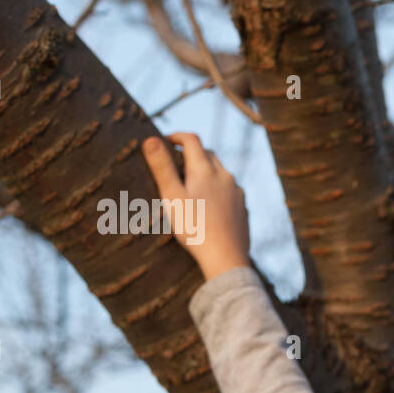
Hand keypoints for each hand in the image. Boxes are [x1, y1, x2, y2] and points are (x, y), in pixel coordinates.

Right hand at [142, 132, 250, 280]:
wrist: (226, 257)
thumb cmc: (194, 227)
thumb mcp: (171, 196)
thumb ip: (161, 167)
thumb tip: (150, 139)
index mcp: (205, 170)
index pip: (192, 140)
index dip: (176, 136)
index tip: (164, 141)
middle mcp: (225, 176)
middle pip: (208, 154)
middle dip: (191, 153)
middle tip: (175, 161)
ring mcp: (237, 192)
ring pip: (220, 172)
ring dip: (205, 170)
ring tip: (190, 182)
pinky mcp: (243, 207)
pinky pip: (229, 190)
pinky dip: (217, 188)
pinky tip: (209, 202)